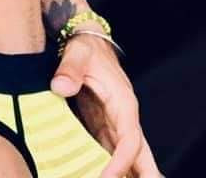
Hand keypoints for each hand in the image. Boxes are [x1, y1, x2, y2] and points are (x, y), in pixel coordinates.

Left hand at [50, 32, 162, 177]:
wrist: (87, 42)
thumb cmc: (86, 48)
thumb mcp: (78, 52)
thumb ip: (70, 69)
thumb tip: (60, 87)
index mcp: (123, 102)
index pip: (129, 139)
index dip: (121, 162)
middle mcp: (123, 118)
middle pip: (140, 154)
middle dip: (145, 175)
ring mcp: (114, 125)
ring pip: (128, 158)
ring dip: (127, 175)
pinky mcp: (103, 128)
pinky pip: (110, 154)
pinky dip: (110, 170)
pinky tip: (101, 177)